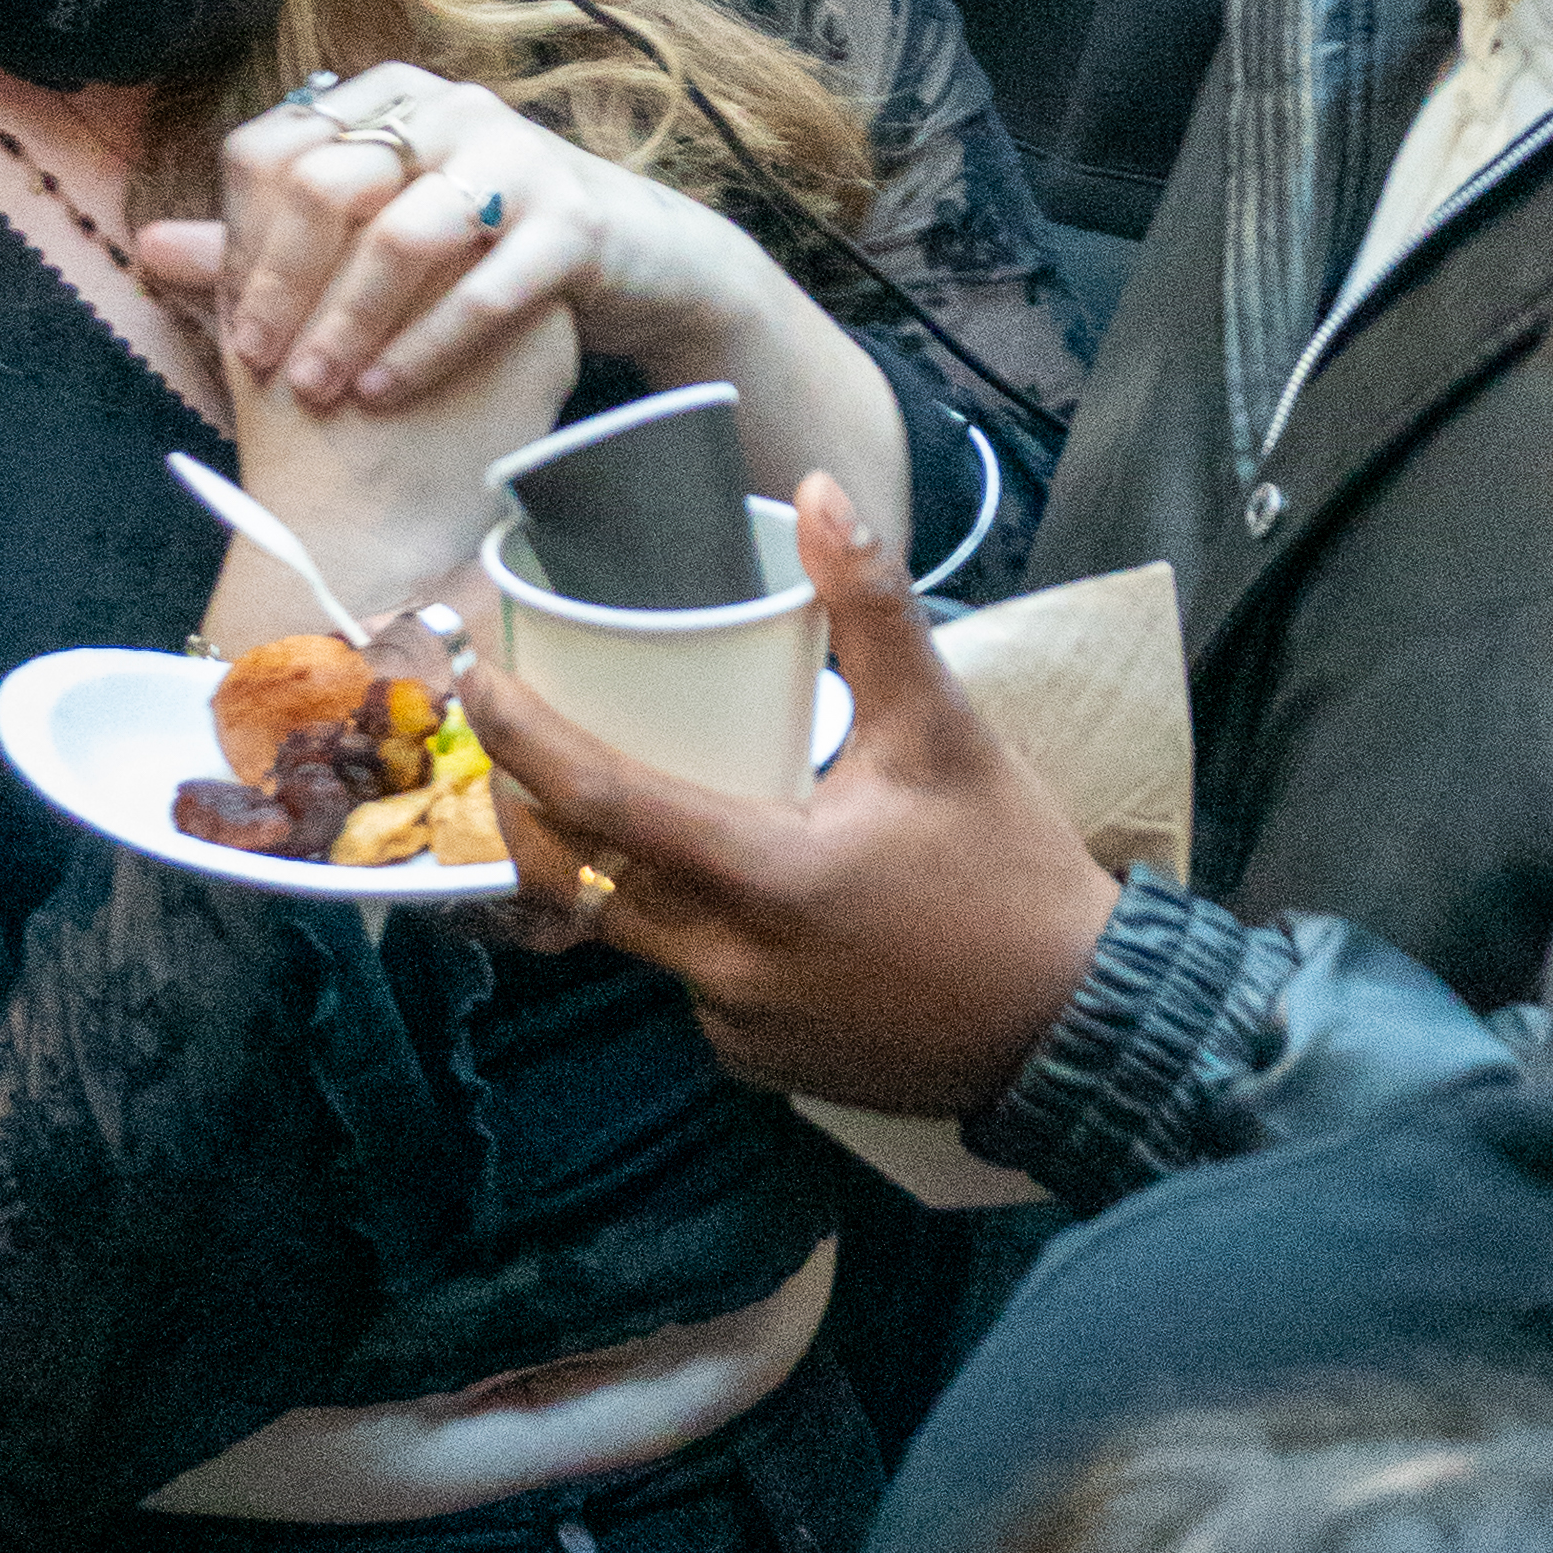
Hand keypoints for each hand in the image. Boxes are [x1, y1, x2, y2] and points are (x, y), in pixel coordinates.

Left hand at [146, 75, 768, 417]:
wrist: (639, 258)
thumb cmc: (484, 246)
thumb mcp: (373, 235)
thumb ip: (267, 242)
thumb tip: (152, 249)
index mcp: (388, 98)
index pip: (276, 149)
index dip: (244, 243)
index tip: (236, 332)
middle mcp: (450, 108)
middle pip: (330, 185)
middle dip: (289, 287)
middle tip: (269, 369)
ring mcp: (519, 156)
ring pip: (406, 235)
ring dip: (355, 321)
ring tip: (326, 389)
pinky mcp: (576, 220)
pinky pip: (488, 286)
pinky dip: (429, 345)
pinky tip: (390, 391)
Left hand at [466, 472, 1122, 1114]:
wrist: (1074, 1027)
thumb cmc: (1010, 871)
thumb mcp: (946, 729)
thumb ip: (873, 610)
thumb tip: (820, 491)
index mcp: (767, 876)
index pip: (604, 805)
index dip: (524, 741)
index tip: (477, 683)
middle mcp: (729, 965)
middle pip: (583, 882)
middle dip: (530, 813)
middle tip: (514, 744)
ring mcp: (738, 1027)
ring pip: (637, 938)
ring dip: (617, 874)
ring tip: (629, 803)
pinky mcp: (758, 1061)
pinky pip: (690, 985)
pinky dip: (692, 934)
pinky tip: (737, 893)